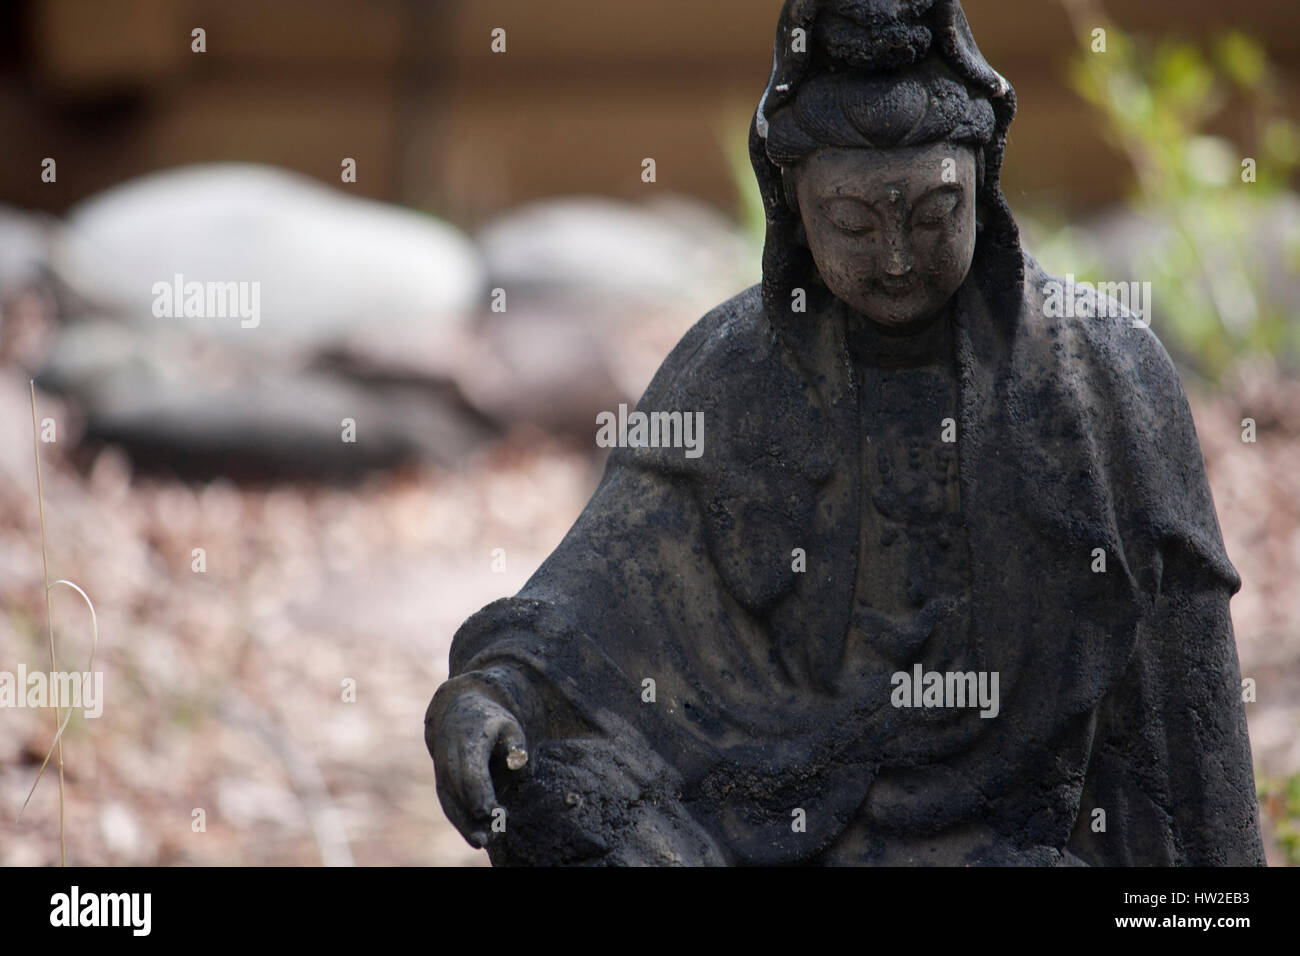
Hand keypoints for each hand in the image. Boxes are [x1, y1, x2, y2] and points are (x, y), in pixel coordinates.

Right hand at [427, 688, 528, 847]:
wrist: (459, 712)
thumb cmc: (490, 721)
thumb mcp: (508, 724)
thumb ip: (515, 743)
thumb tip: (519, 763)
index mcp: (466, 742)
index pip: (470, 773)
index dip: (480, 794)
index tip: (493, 812)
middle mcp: (449, 759)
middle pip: (459, 793)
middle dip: (474, 816)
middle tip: (494, 834)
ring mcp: (441, 771)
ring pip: (450, 803)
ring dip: (465, 825)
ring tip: (484, 842)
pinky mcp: (441, 783)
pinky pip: (448, 805)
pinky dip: (460, 822)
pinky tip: (475, 838)